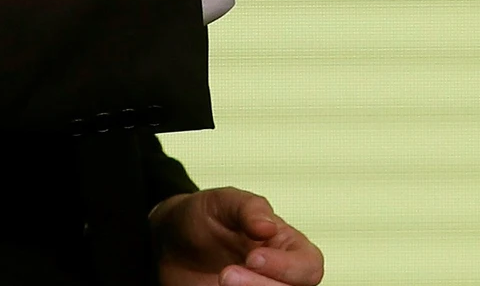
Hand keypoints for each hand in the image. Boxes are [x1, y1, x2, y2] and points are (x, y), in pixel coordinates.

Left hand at [152, 187, 323, 285]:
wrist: (171, 241)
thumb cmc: (204, 216)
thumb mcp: (223, 202)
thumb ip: (249, 208)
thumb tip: (269, 227)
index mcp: (287, 245)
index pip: (309, 265)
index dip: (287, 267)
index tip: (253, 257)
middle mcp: (278, 274)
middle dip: (262, 285)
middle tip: (225, 274)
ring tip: (220, 279)